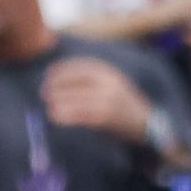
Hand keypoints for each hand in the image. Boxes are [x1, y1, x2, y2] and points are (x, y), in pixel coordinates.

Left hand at [40, 54, 159, 145]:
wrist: (147, 124)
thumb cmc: (124, 106)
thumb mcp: (112, 86)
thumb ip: (92, 81)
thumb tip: (62, 81)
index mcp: (110, 73)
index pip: (81, 66)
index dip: (62, 69)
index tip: (49, 74)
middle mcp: (109, 84)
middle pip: (75, 81)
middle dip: (57, 86)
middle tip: (44, 92)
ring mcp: (107, 100)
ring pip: (75, 99)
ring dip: (58, 102)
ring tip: (49, 107)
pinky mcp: (105, 117)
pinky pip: (80, 115)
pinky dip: (65, 116)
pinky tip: (56, 117)